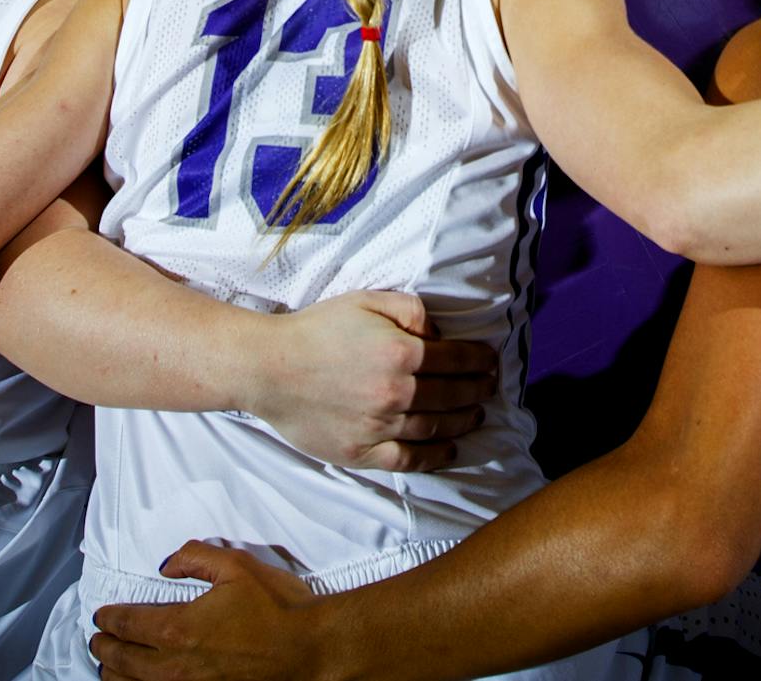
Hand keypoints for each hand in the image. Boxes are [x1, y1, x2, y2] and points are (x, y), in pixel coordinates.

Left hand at [92, 543, 330, 680]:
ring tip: (109, 666)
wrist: (308, 649)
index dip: (108, 618)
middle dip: (104, 648)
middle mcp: (175, 665)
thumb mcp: (237, 566)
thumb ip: (195, 557)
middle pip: (122, 661)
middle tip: (97, 640)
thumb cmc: (277, 608)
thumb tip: (168, 565)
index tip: (100, 616)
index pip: (128, 624)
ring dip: (115, 675)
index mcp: (179, 628)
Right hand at [255, 290, 498, 471]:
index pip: (457, 359)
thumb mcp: (368, 300)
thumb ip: (412, 310)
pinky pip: (408, 459)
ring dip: (463, 422)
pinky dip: (434, 457)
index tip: (491, 362)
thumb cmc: (318, 329)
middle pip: (452, 395)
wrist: (269, 368)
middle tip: (490, 387)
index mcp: (401, 352)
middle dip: (477, 390)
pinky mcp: (360, 452)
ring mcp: (379, 426)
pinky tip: (449, 450)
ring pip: (436, 428)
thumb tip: (440, 333)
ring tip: (476, 415)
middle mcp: (396, 392)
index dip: (480, 361)